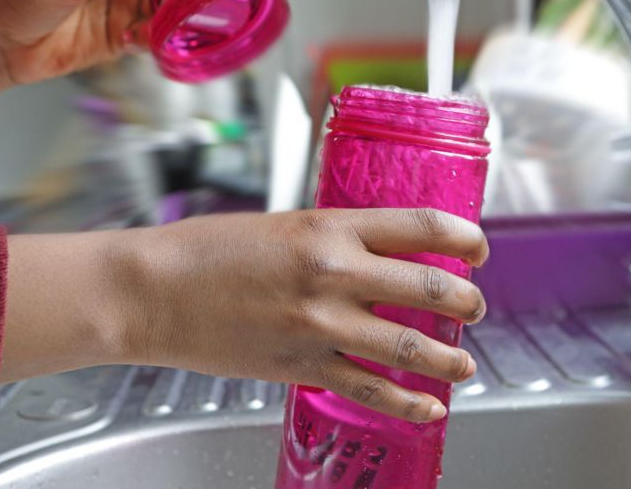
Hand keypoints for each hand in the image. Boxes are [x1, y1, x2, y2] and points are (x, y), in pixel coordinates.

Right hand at [4, 209, 489, 422]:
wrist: (151, 292)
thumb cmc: (206, 251)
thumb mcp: (283, 223)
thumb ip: (336, 238)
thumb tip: (381, 253)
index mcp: (331, 227)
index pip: (423, 226)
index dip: (465, 237)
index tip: (479, 248)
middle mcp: (335, 273)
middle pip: (430, 287)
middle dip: (466, 301)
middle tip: (475, 308)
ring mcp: (322, 324)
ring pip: (410, 345)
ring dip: (449, 359)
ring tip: (465, 366)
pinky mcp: (304, 366)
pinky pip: (372, 389)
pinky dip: (409, 403)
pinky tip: (430, 408)